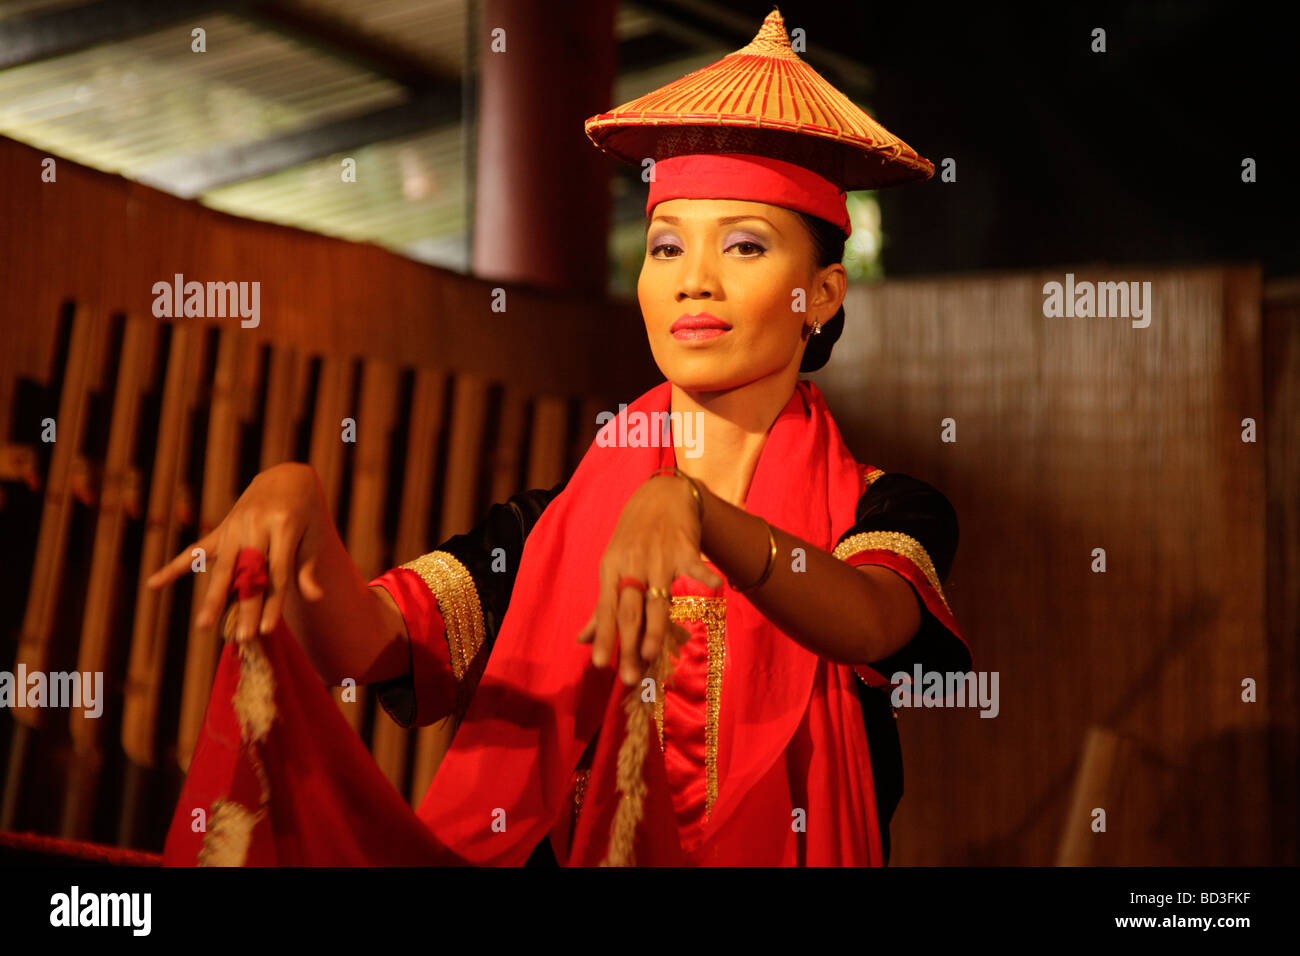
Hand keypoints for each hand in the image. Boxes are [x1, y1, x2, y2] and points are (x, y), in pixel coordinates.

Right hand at [145, 462, 327, 641]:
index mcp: (284, 525)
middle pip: (249, 573)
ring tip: (203, 625)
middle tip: (241, 638)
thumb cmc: (305, 513)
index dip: (272, 602)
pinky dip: (174, 567)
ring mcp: (236, 525)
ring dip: (213, 597)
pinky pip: (197, 550)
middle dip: (245, 606)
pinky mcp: (222, 528)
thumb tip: (316, 597)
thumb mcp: (312, 534)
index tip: (266, 629)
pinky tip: (153, 584)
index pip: (277, 572)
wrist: (286, 478)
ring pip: (223, 567)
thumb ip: (307, 566)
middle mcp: (257, 524)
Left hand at [576, 473, 722, 684]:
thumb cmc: (634, 536)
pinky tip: (713, 587)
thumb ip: (602, 605)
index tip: (599, 665)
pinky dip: (704, 576)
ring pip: (657, 598)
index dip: (603, 637)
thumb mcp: (613, 565)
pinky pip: (694, 566)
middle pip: (629, 610)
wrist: (662, 495)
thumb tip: (582, 639)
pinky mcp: (685, 549)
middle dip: (628, 644)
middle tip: (627, 677)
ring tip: (652, 654)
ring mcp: (659, 557)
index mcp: (612, 569)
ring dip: (655, 628)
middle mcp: (633, 565)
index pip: (605, 609)